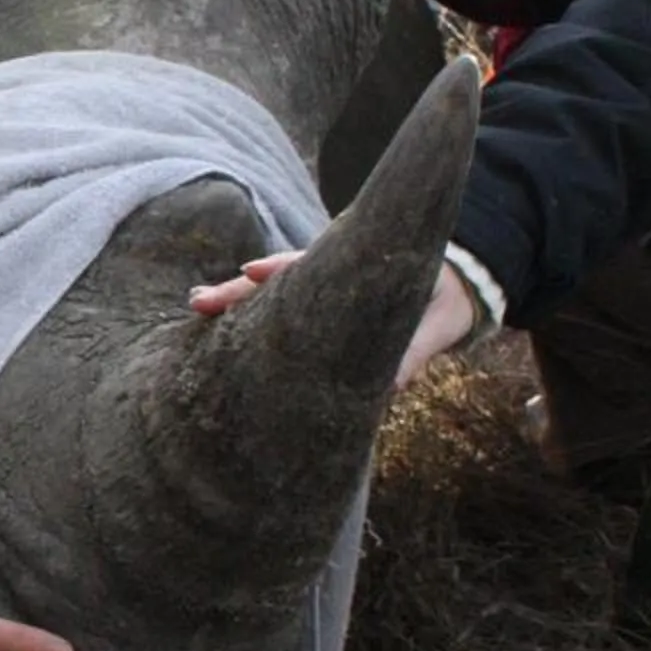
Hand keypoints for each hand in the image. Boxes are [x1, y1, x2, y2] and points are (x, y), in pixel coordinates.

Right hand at [188, 253, 477, 389]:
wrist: (455, 287)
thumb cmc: (446, 300)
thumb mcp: (439, 322)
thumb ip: (417, 349)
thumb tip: (393, 385)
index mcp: (355, 269)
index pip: (307, 265)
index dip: (279, 269)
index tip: (251, 271)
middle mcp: (327, 275)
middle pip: (273, 279)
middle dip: (235, 288)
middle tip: (197, 301)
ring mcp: (318, 292)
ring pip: (269, 294)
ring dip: (234, 300)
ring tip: (195, 307)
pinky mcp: (318, 313)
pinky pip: (279, 310)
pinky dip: (250, 316)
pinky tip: (217, 327)